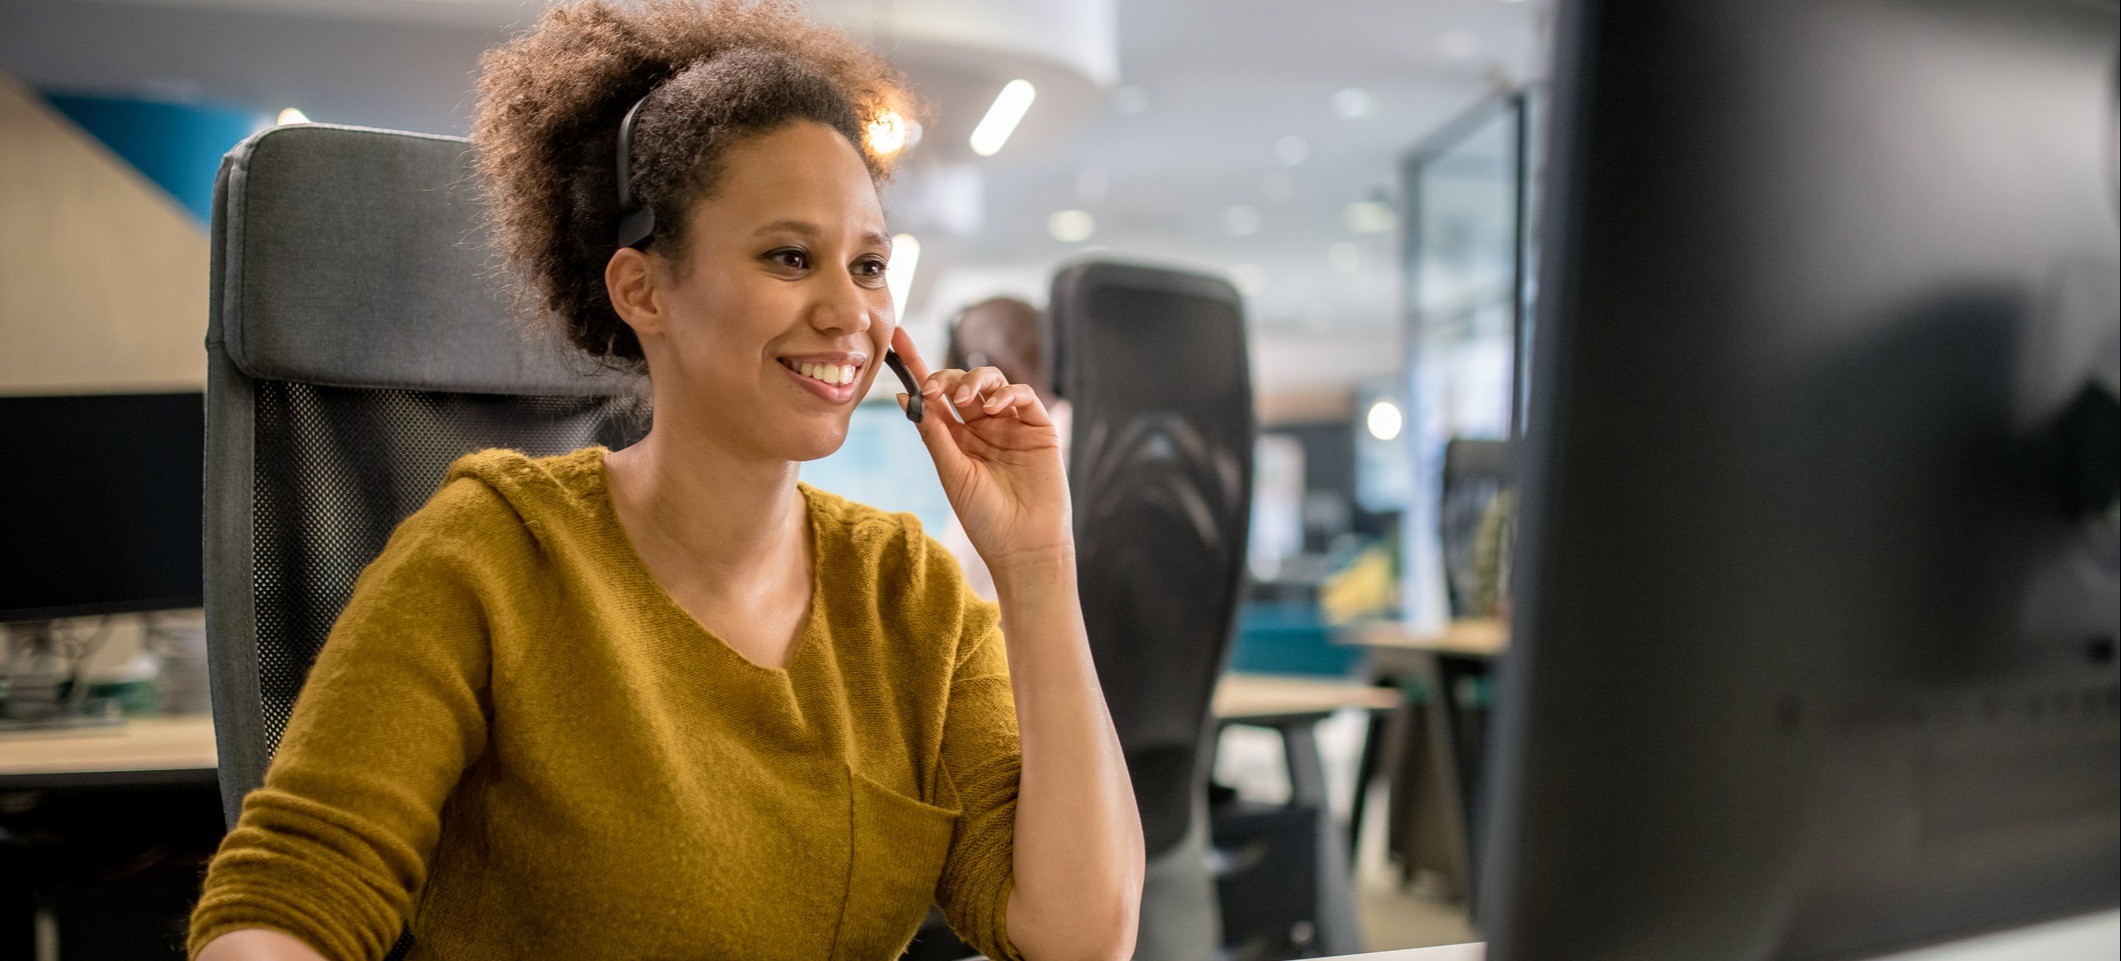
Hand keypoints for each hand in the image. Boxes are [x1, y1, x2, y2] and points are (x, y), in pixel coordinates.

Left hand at [891, 327, 1071, 571]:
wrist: (1023, 545)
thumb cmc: (984, 517)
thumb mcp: (951, 472)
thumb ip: (934, 433)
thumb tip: (905, 396)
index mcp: (957, 439)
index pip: (935, 396)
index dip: (918, 366)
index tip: (898, 338)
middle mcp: (983, 428)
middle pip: (962, 384)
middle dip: (946, 377)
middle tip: (934, 389)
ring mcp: (1011, 426)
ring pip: (992, 382)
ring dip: (975, 381)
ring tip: (963, 400)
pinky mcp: (1039, 428)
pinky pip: (1023, 395)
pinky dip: (1007, 393)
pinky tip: (994, 406)